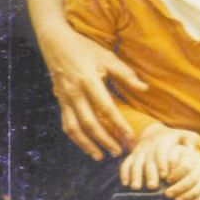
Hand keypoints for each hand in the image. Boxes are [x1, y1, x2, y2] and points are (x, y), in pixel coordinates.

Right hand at [28, 0, 147, 160]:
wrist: (55, 42)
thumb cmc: (85, 48)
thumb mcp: (107, 57)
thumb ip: (126, 74)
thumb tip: (144, 89)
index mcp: (88, 80)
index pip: (106, 108)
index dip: (118, 124)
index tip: (129, 136)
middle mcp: (75, 93)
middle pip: (90, 123)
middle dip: (105, 140)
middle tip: (119, 152)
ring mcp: (65, 99)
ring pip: (75, 129)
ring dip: (88, 145)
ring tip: (101, 156)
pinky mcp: (60, 101)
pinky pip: (67, 124)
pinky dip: (76, 138)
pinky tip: (86, 146)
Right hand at [119, 124, 198, 189]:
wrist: (154, 132)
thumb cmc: (173, 138)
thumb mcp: (184, 135)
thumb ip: (190, 140)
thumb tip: (192, 147)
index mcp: (161, 142)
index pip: (161, 152)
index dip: (162, 163)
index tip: (165, 175)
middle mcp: (148, 147)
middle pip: (148, 161)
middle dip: (149, 174)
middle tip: (152, 186)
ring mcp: (138, 152)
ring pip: (135, 163)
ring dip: (135, 175)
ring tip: (136, 187)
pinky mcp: (131, 157)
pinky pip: (125, 164)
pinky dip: (124, 173)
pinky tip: (125, 183)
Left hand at [163, 147, 199, 199]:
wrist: (196, 159)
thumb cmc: (178, 158)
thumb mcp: (173, 154)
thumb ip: (167, 162)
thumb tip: (160, 177)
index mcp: (192, 157)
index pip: (186, 166)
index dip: (176, 175)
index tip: (166, 180)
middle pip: (192, 179)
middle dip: (179, 188)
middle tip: (167, 194)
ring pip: (198, 189)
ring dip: (187, 196)